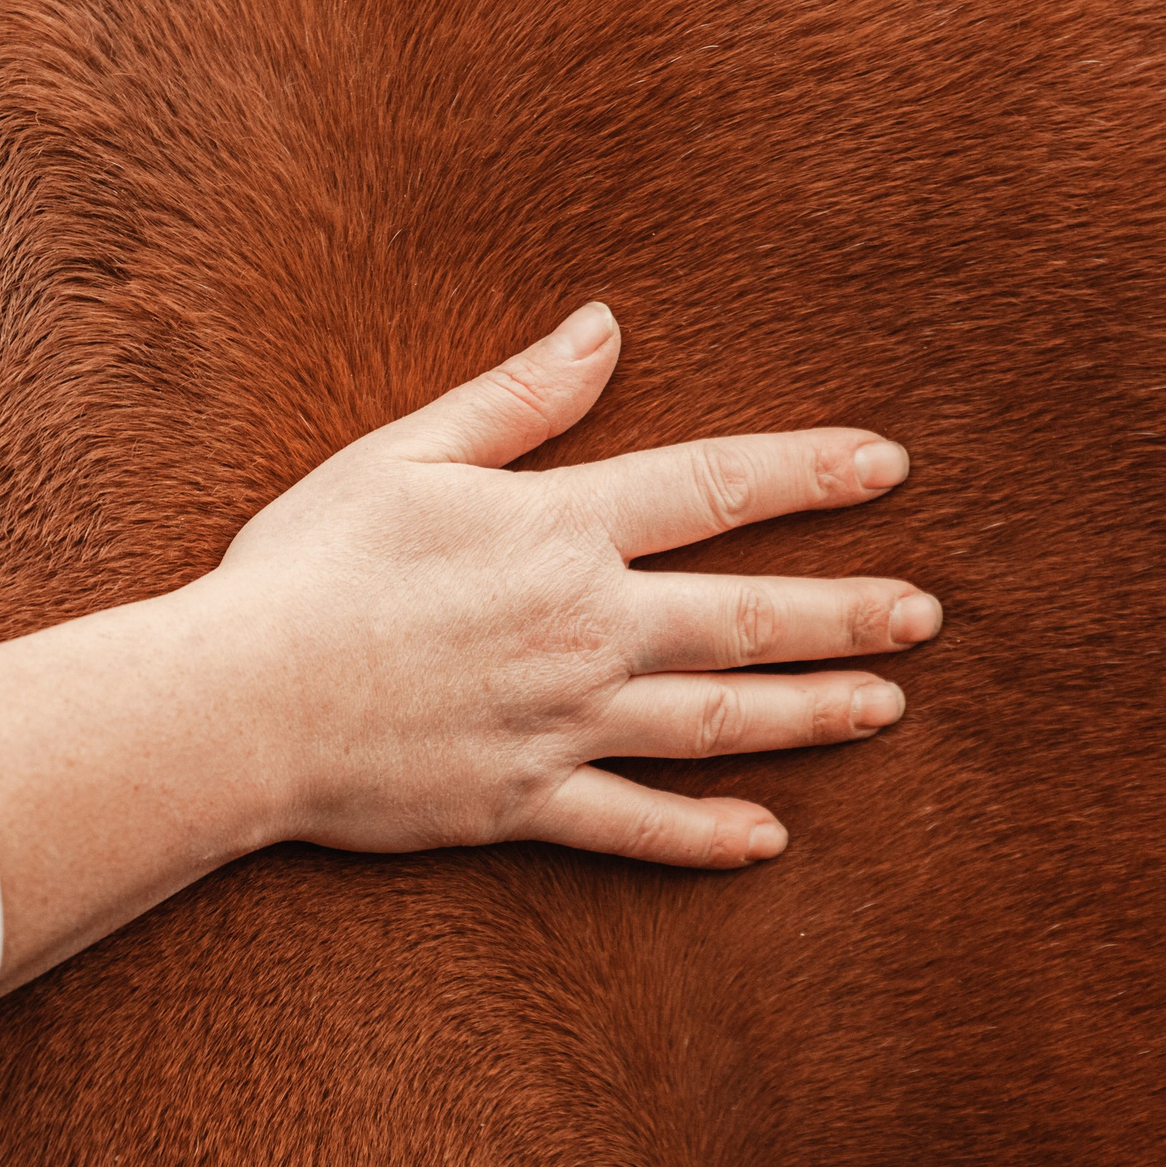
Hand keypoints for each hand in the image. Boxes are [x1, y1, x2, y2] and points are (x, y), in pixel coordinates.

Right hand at [205, 301, 938, 865]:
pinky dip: (705, 836)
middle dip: (847, 614)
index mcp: (559, 530)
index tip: (888, 467)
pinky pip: (636, 826)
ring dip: (810, 713)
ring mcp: (564, 723)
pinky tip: (769, 839)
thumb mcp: (405, 454)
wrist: (239, 703)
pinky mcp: (526, 802)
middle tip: (926, 615)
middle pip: (747, 616)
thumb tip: (604, 327)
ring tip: (887, 708)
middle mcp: (585, 627)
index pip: (716, 488)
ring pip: (717, 719)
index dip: (809, 472)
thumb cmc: (307, 567)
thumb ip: (518, 398)